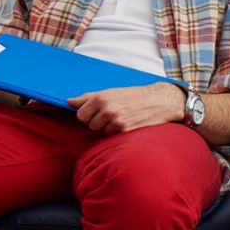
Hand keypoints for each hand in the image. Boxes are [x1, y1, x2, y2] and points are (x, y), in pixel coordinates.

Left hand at [68, 83, 185, 134]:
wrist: (159, 101)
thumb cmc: (134, 96)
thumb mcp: (111, 92)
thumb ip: (88, 97)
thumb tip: (69, 101)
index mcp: (101, 98)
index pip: (81, 115)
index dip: (87, 115)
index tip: (96, 113)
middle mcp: (107, 110)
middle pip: (91, 125)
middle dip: (98, 122)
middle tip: (111, 116)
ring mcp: (117, 122)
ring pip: (102, 132)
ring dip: (109, 128)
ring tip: (121, 119)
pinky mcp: (126, 132)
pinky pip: (113, 137)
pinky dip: (119, 133)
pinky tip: (128, 124)